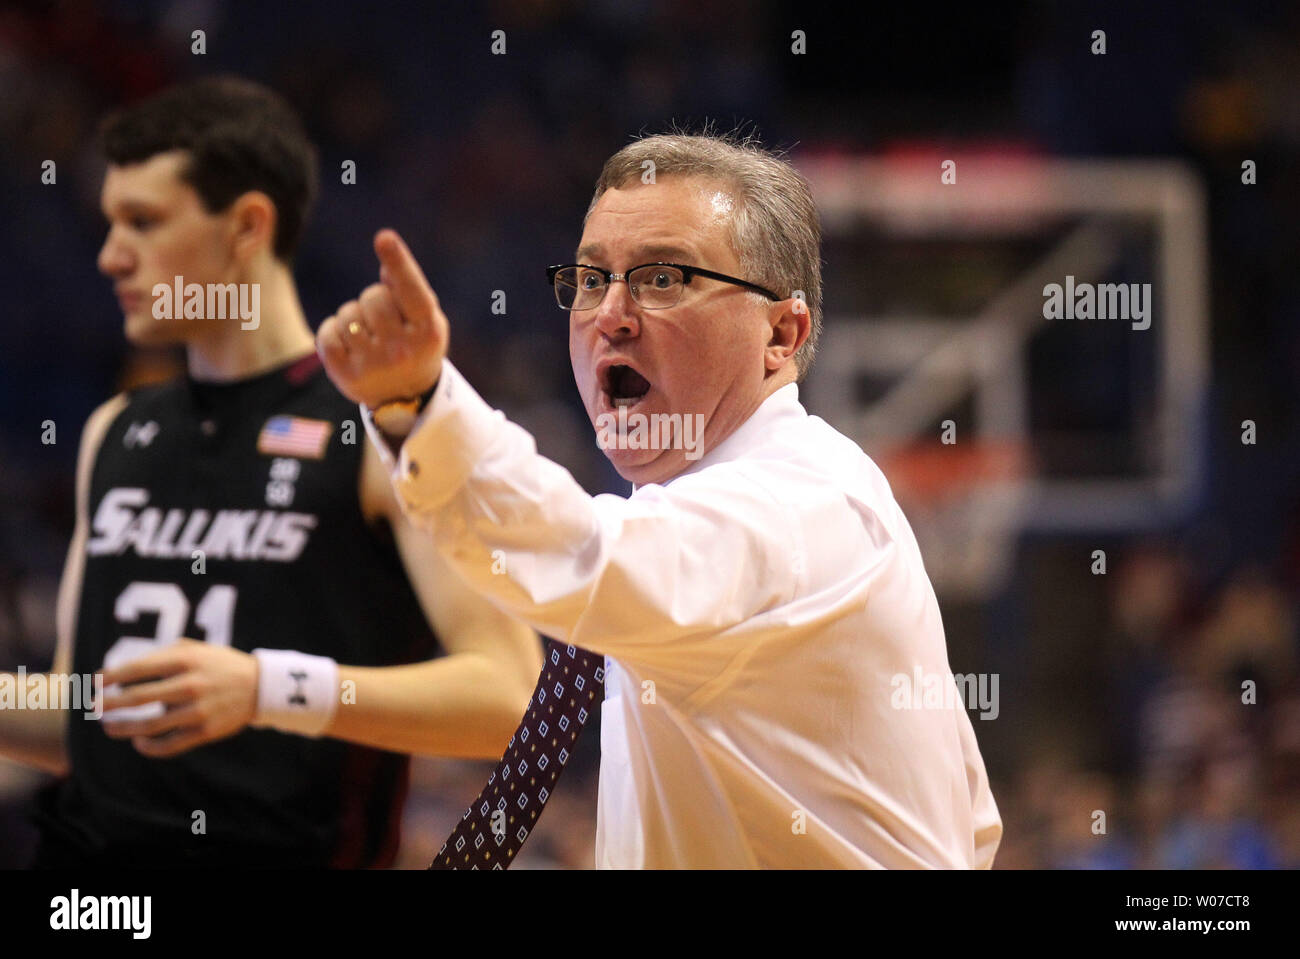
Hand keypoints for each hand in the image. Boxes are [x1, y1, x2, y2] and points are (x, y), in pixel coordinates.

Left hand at [99, 639, 258, 757]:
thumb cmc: (218, 664)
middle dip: (110, 703)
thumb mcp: (194, 649)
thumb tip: (121, 674)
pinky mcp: (205, 731)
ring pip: (150, 725)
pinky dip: (149, 747)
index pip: (138, 669)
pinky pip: (169, 745)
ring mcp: (198, 711)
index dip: (111, 677)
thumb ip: (160, 657)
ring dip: (124, 728)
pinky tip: (138, 742)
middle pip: (138, 698)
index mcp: (186, 660)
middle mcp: (190, 685)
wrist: (260, 686)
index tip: (94, 683)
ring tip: (109, 727)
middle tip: (94, 706)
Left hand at [318, 229, 448, 407]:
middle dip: (374, 302)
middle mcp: (403, 350)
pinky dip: (333, 333)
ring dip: (353, 318)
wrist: (407, 398)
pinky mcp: (346, 375)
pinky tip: (349, 346)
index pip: (410, 290)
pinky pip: (327, 333)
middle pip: (372, 297)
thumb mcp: (425, 319)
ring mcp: (373, 365)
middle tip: (385, 323)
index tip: (384, 238)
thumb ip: (408, 289)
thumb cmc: (417, 345)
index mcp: (428, 332)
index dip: (398, 261)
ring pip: (347, 314)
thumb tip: (386, 258)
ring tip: (368, 338)